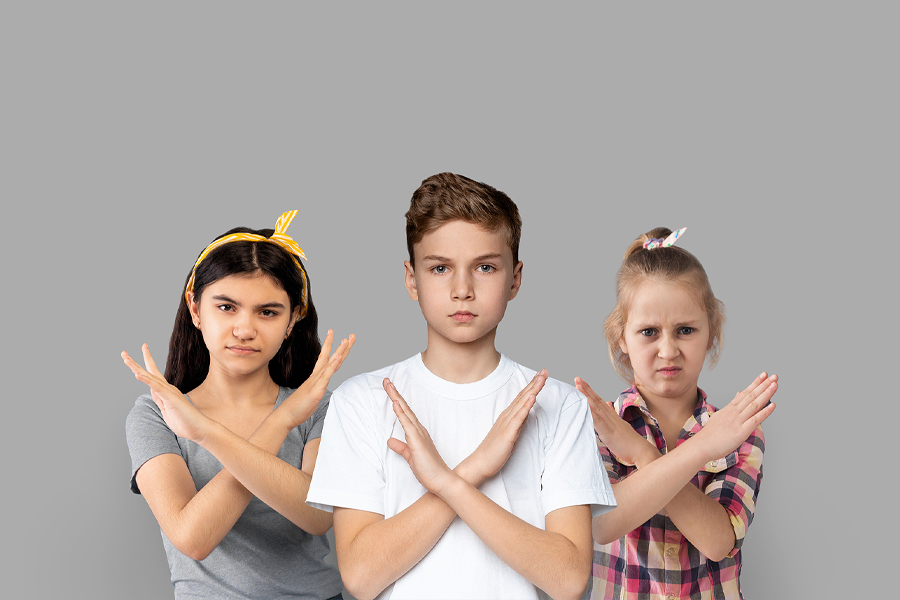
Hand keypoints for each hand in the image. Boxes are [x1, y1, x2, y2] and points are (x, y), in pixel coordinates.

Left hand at [122, 344, 209, 441]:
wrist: (199, 429)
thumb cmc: (185, 423)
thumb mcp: (166, 411)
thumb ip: (159, 400)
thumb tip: (152, 392)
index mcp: (166, 392)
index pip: (152, 376)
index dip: (144, 365)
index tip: (139, 355)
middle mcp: (167, 388)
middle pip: (149, 372)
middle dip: (135, 363)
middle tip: (123, 353)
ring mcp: (169, 392)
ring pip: (150, 377)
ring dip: (136, 368)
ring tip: (125, 358)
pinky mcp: (171, 398)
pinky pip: (156, 387)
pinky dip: (147, 380)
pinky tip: (137, 374)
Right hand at [279, 330, 355, 428]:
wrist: (285, 416)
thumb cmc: (297, 408)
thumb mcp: (311, 398)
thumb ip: (316, 391)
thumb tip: (320, 390)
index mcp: (315, 378)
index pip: (327, 361)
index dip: (334, 349)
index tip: (341, 339)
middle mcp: (316, 377)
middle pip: (330, 358)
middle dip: (342, 346)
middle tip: (351, 335)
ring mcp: (316, 382)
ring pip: (329, 363)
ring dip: (339, 351)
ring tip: (346, 340)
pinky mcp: (316, 390)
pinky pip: (326, 376)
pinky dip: (333, 365)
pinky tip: (338, 356)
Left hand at [383, 378, 454, 493]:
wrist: (442, 481)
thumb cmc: (429, 470)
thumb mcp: (410, 457)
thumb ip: (400, 447)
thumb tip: (389, 441)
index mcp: (417, 433)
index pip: (404, 413)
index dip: (396, 400)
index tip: (389, 389)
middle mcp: (419, 431)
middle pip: (404, 408)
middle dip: (394, 393)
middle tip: (386, 381)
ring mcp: (419, 435)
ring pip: (405, 412)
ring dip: (396, 398)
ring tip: (389, 386)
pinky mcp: (418, 443)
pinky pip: (407, 425)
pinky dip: (401, 413)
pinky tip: (396, 404)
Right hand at [464, 370, 545, 482]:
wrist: (480, 463)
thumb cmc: (494, 450)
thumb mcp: (509, 434)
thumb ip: (517, 423)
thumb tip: (526, 414)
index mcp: (508, 416)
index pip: (522, 397)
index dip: (532, 386)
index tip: (541, 375)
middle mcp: (507, 416)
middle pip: (523, 396)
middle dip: (535, 383)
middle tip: (545, 371)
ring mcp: (507, 423)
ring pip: (522, 403)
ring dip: (532, 390)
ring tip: (541, 378)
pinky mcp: (508, 433)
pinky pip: (518, 418)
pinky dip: (526, 406)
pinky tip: (532, 397)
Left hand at [575, 377, 659, 467]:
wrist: (641, 450)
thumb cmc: (630, 442)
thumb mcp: (619, 425)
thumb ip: (612, 414)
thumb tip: (607, 403)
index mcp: (612, 416)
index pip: (599, 401)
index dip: (590, 392)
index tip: (581, 383)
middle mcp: (610, 416)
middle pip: (596, 400)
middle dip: (586, 389)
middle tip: (577, 378)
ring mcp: (609, 422)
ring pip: (595, 406)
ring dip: (586, 396)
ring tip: (578, 386)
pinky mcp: (608, 431)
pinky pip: (597, 420)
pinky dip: (590, 412)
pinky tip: (583, 405)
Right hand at [694, 372, 777, 460]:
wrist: (702, 445)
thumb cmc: (710, 434)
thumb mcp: (720, 415)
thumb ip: (731, 405)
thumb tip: (739, 394)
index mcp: (729, 408)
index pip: (745, 392)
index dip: (755, 383)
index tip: (764, 375)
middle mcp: (734, 412)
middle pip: (751, 395)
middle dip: (764, 385)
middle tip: (774, 376)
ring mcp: (738, 421)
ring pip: (754, 404)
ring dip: (766, 394)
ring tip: (775, 385)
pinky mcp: (741, 431)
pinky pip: (755, 420)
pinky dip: (765, 412)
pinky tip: (773, 405)